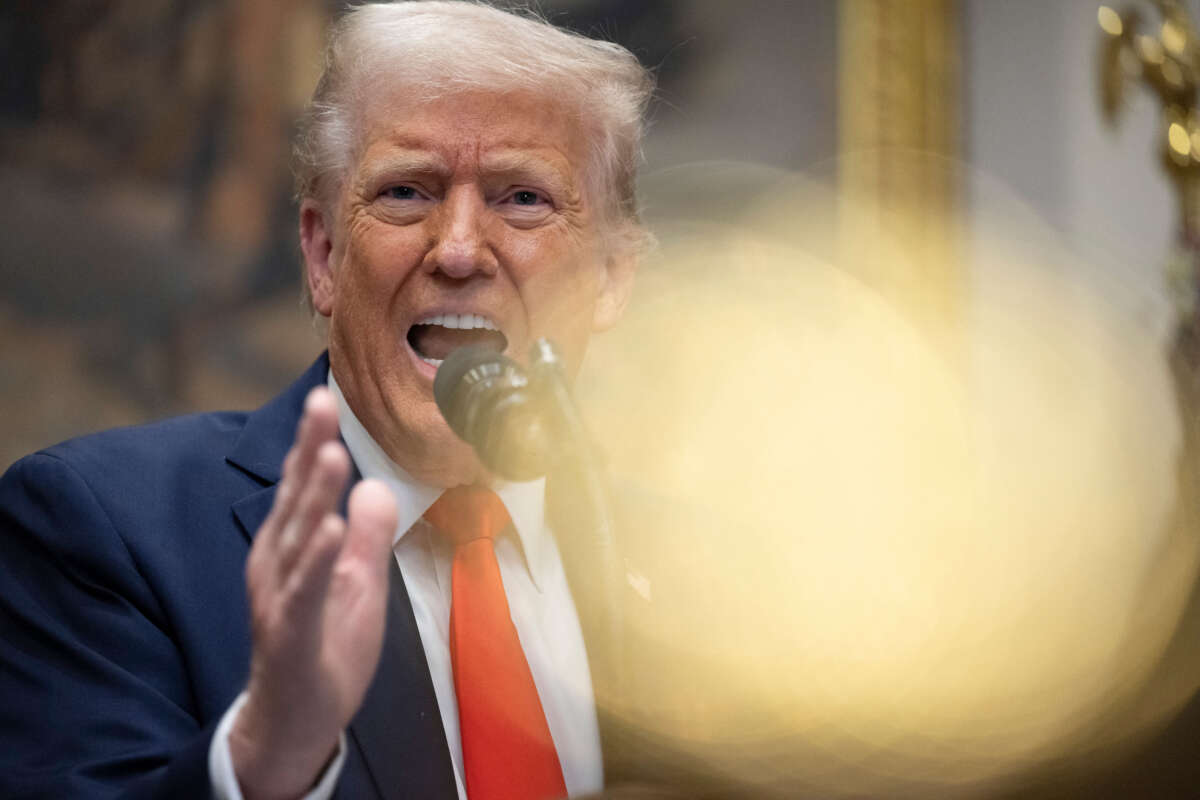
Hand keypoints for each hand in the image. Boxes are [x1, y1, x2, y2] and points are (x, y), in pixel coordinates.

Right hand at [230, 387, 396, 798]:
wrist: (297, 718)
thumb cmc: (325, 645)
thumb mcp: (358, 581)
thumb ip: (367, 534)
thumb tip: (376, 484)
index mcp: (293, 548)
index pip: (303, 487)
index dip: (312, 442)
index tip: (324, 396)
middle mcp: (278, 565)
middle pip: (297, 500)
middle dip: (309, 451)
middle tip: (321, 402)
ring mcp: (281, 599)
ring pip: (299, 539)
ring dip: (314, 495)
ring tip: (331, 453)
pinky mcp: (292, 634)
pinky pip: (306, 593)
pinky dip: (319, 561)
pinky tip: (333, 529)